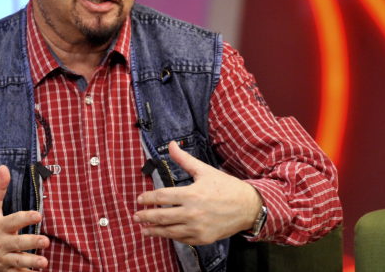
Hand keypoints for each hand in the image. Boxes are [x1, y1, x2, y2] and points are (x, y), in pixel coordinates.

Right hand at [0, 165, 49, 270]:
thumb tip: (4, 167)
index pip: (13, 221)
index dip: (25, 218)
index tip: (38, 214)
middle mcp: (0, 242)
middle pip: (17, 243)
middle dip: (31, 242)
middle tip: (45, 241)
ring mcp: (2, 258)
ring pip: (17, 260)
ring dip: (31, 262)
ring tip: (44, 262)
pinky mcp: (4, 269)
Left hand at [133, 141, 261, 244]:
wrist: (248, 207)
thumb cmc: (226, 187)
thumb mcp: (204, 170)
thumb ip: (184, 160)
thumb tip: (171, 144)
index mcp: (191, 194)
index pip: (162, 197)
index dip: (147, 199)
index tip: (139, 199)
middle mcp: (192, 213)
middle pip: (161, 216)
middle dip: (146, 217)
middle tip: (136, 216)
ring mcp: (197, 228)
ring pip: (169, 231)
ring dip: (154, 230)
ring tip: (144, 229)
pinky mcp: (203, 238)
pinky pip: (182, 239)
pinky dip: (170, 236)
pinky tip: (163, 234)